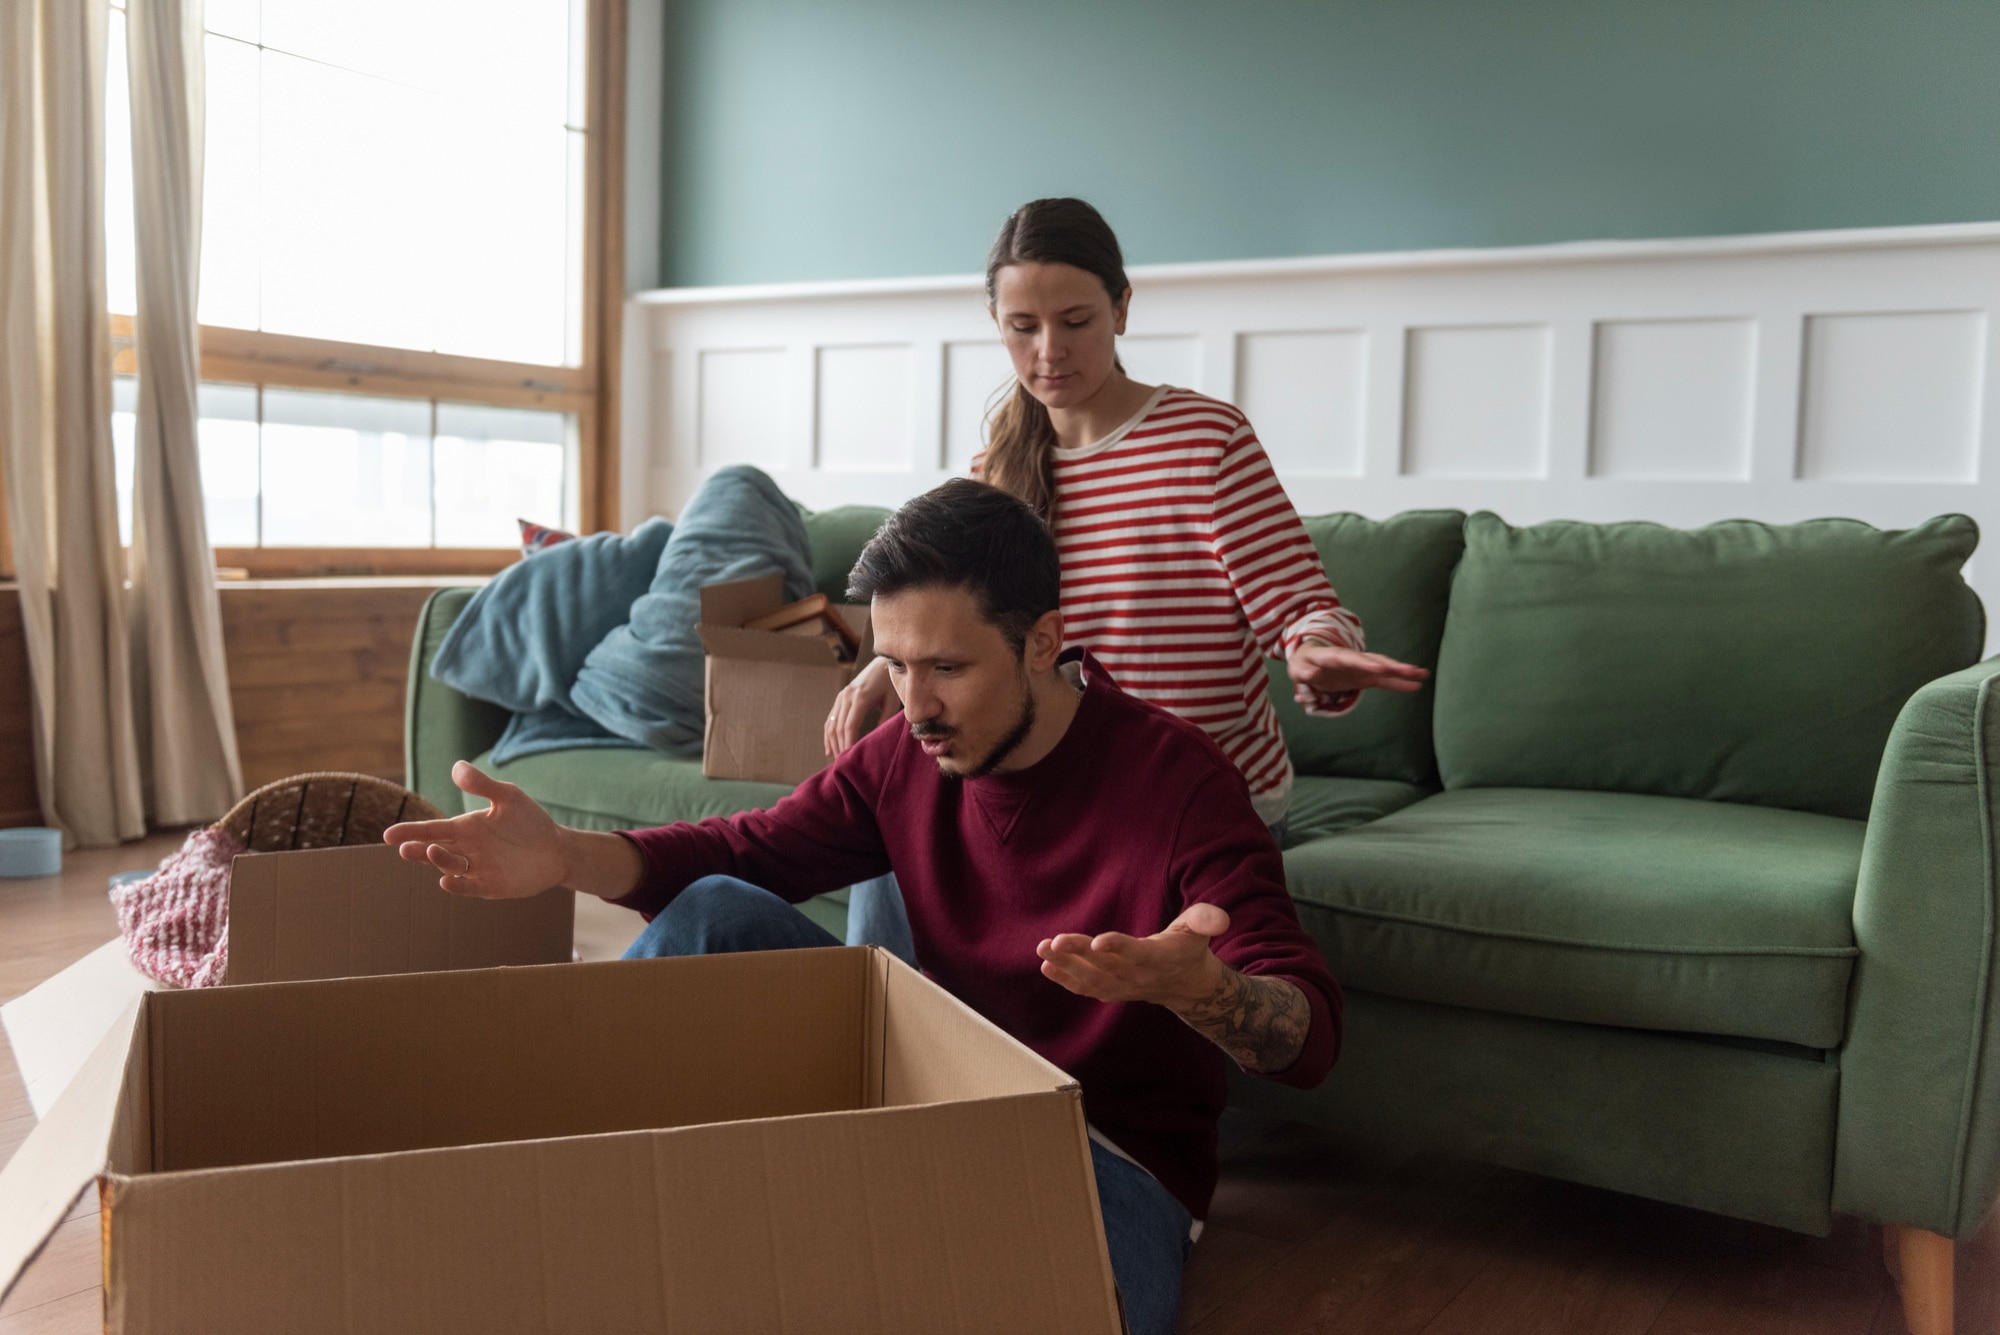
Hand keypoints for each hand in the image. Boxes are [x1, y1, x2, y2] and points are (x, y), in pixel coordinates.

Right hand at [385, 760, 570, 899]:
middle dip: (417, 849)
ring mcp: (476, 869)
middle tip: (403, 848)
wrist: (557, 848)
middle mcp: (466, 849)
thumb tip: (456, 766)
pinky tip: (447, 880)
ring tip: (432, 850)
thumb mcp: (508, 797)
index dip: (410, 832)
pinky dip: (457, 886)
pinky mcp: (490, 886)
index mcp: (465, 828)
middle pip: (434, 849)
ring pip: (449, 866)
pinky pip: (468, 887)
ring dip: (437, 861)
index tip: (388, 835)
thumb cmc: (530, 821)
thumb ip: (482, 784)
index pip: (432, 829)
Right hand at [824, 655, 901, 755]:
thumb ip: (886, 720)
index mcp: (861, 697)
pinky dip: (828, 735)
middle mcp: (847, 696)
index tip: (850, 757)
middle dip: (840, 747)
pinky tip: (829, 749)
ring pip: (831, 724)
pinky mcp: (840, 698)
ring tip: (836, 760)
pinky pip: (830, 719)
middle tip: (843, 764)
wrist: (882, 664)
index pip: (850, 725)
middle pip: (838, 727)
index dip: (848, 743)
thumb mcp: (893, 701)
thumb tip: (878, 740)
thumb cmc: (891, 683)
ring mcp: (841, 696)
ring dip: (832, 743)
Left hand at [1035, 902, 1230, 1008]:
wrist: (1186, 983)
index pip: (1137, 954)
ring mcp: (1123, 987)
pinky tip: (1046, 966)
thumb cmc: (1189, 946)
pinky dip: (1065, 979)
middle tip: (1053, 942)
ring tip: (1043, 949)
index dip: (1119, 948)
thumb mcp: (1200, 928)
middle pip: (1105, 966)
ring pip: (1091, 979)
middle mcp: (1139, 976)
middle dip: (1077, 954)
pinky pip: (1086, 988)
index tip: (1098, 940)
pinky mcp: (1111, 990)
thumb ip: (1206, 920)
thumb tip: (1220, 918)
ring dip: (1064, 965)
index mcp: (1160, 958)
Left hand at [1287, 641, 1428, 698]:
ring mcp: (1360, 667)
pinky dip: (1398, 683)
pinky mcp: (1365, 676)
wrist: (1308, 660)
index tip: (1380, 668)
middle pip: (1372, 661)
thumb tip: (1311, 675)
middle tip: (1411, 670)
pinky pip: (1384, 680)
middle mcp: (1350, 659)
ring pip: (1383, 668)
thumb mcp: (1297, 669)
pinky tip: (1416, 685)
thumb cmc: (1302, 664)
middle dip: (1391, 666)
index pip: (1348, 658)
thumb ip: (1304, 672)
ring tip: (1422, 674)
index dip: (1364, 662)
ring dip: (1401, 671)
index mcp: (1332, 656)